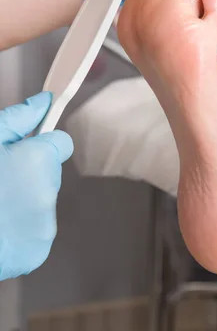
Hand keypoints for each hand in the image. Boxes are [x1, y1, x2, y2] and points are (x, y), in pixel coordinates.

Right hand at [0, 93, 72, 279]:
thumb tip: (45, 101)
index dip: (42, 145)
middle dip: (30, 173)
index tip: (24, 151)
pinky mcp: (38, 250)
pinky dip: (21, 229)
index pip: (62, 144)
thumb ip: (19, 118)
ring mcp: (45, 225)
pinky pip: (37, 230)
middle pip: (50, 173)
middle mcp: (49, 192)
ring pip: (43, 201)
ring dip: (25, 201)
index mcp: (39, 160)